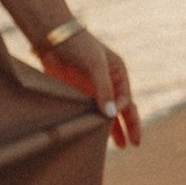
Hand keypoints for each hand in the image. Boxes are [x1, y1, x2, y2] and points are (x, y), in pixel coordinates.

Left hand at [38, 26, 141, 149]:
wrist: (51, 37)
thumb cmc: (77, 45)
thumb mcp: (94, 64)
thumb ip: (103, 89)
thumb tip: (112, 114)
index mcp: (118, 73)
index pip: (125, 99)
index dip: (122, 110)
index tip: (111, 116)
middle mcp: (108, 83)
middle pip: (122, 109)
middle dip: (129, 126)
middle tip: (134, 144)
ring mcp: (92, 90)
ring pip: (106, 114)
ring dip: (113, 129)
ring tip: (120, 146)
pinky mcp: (77, 94)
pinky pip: (88, 113)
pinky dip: (93, 124)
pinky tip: (94, 137)